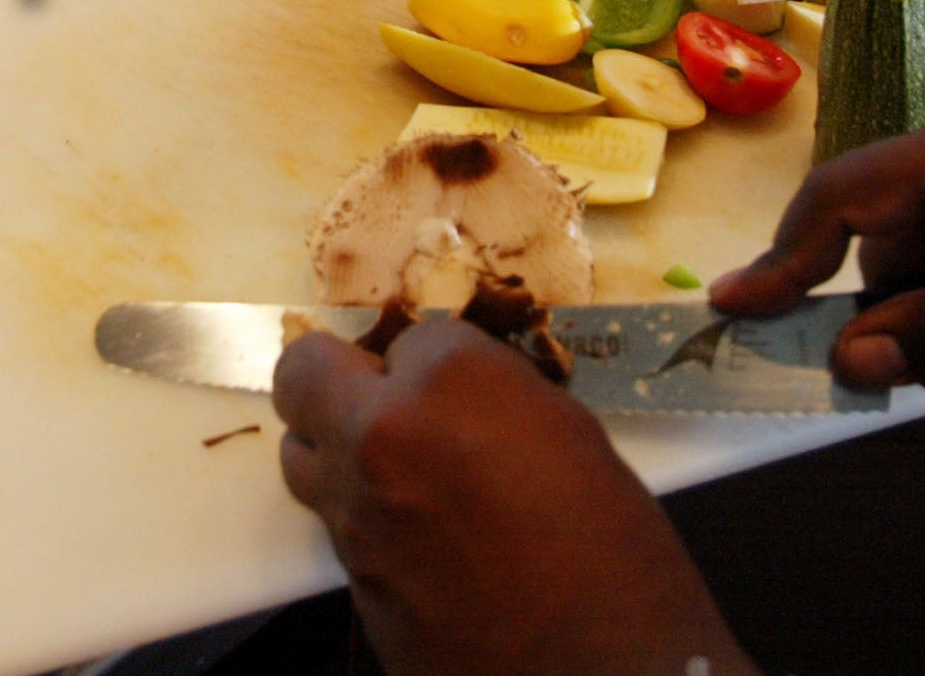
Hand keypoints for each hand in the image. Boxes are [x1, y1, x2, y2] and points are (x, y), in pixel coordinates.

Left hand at [273, 319, 751, 675]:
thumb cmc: (619, 555)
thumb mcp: (574, 441)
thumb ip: (500, 401)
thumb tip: (466, 401)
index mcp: (448, 384)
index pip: (413, 337)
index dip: (440, 365)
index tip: (470, 392)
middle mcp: (378, 439)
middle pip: (305, 375)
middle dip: (345, 380)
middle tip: (397, 405)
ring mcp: (353, 518)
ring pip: (305, 457)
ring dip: (345, 452)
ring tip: (409, 479)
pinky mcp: (350, 588)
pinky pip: (338, 529)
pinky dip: (369, 522)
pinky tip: (430, 548)